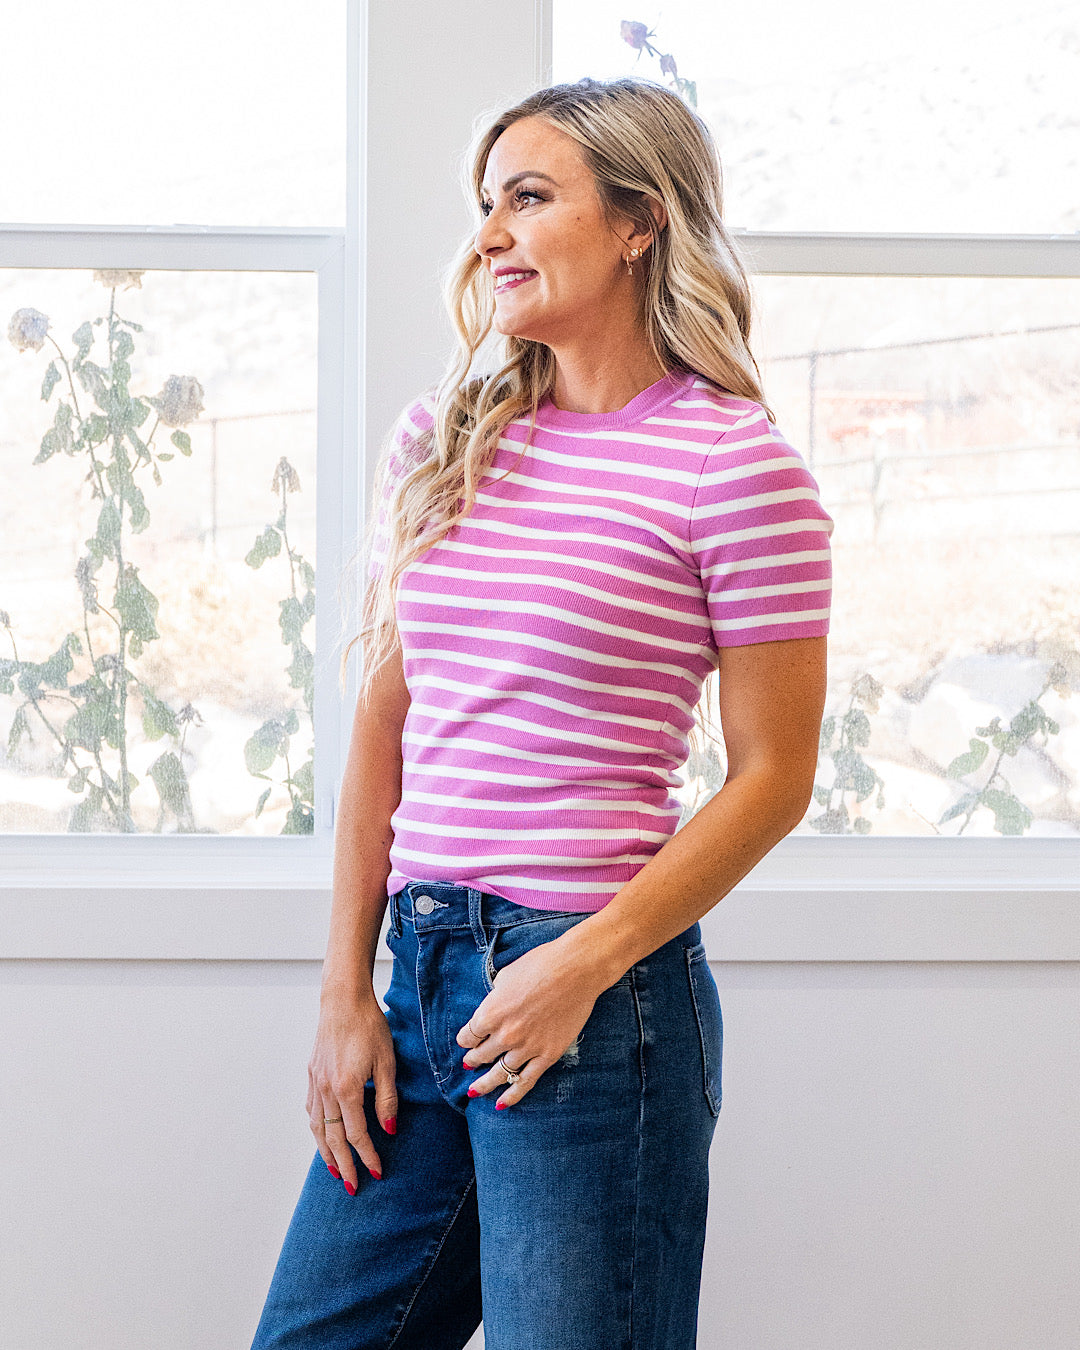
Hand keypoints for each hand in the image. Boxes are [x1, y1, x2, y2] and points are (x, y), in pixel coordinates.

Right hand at [307, 994, 397, 1193]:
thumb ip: (387, 1098)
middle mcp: (326, 1090)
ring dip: (325, 1152)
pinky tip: (321, 1135)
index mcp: (347, 1089)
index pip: (357, 1134)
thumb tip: (389, 1129)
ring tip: (334, 1170)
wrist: (343, 1001)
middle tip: (352, 1187)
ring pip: (316, 1128)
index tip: (377, 1172)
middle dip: (344, 1165)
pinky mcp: (311, 1074)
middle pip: (332, 1138)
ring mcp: (315, 1083)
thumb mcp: (387, 1062)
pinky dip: (316, 1129)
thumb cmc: (370, 1027)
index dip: (368, 1156)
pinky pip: (311, 1110)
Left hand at [456, 937, 599, 1108]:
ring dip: (484, 1083)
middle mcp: (505, 1034)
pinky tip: (500, 1103)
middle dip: (472, 1060)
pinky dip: (512, 1095)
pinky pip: (525, 1082)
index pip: (468, 1036)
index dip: (465, 1039)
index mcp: (490, 1012)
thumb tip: (493, 1006)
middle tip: (469, 1064)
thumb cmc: (541, 964)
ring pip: (500, 1074)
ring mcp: (527, 1047)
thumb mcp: (506, 976)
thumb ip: (495, 997)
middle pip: (480, 1056)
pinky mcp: (548, 1055)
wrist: (576, 969)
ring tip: (475, 1090)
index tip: (467, 1041)